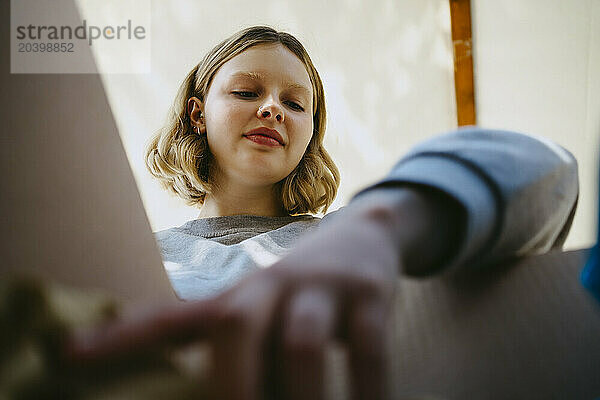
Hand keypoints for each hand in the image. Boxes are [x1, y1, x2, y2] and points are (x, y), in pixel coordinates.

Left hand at [67, 206, 398, 399]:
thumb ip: (231, 351)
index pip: (170, 316)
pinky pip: (369, 348)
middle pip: (233, 327)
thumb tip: (216, 393)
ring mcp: (320, 286)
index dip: (120, 338)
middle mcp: (270, 285)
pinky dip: (369, 391)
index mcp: (235, 297)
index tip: (67, 356)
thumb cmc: (300, 290)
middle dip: (230, 389)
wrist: (365, 231)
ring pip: (301, 343)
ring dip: (304, 399)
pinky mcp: (368, 292)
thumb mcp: (260, 310)